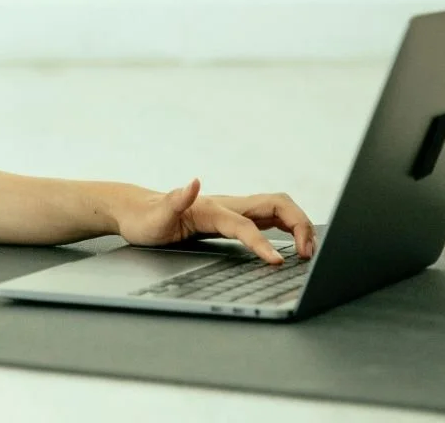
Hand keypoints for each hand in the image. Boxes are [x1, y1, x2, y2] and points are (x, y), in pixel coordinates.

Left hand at [114, 178, 315, 264]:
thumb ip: (175, 200)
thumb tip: (194, 181)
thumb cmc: (145, 217)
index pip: (246, 225)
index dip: (264, 244)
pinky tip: (295, 243)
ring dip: (299, 225)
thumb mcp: (155, 215)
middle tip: (307, 255)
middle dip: (299, 225)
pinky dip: (289, 228)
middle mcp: (228, 205)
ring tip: (308, 252)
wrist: (136, 209)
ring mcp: (233, 209)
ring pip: (278, 209)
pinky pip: (269, 218)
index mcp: (213, 207)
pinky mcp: (233, 217)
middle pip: (277, 204)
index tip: (279, 262)